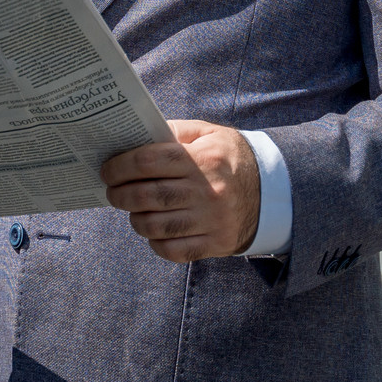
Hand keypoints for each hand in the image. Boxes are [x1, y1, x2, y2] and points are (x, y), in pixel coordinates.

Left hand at [101, 120, 259, 262]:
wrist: (273, 191)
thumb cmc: (231, 159)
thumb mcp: (210, 134)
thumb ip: (176, 132)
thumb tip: (136, 137)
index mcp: (202, 159)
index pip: (148, 161)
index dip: (120, 166)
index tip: (107, 170)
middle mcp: (207, 190)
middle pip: (146, 196)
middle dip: (119, 195)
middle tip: (112, 192)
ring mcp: (212, 220)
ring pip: (155, 226)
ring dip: (135, 220)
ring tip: (133, 211)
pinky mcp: (216, 243)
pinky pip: (173, 250)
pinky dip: (156, 243)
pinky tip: (155, 231)